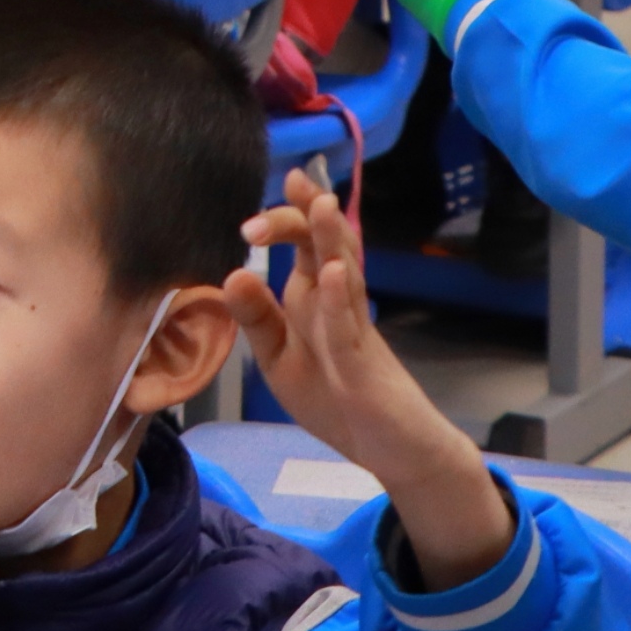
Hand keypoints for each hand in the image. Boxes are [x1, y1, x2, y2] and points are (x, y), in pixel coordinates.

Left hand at [231, 173, 510, 590]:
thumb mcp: (281, 359)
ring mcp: (356, 333)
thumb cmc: (339, 400)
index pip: (304, 246)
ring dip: (333, 241)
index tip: (285, 177)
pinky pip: (349, 331)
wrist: (397, 453)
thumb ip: (257, 319)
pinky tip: (333, 275)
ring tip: (322, 203)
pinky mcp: (365, 368)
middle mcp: (339, 306)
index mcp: (316, 300)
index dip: (291, 213)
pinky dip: (338, 302)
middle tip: (287, 185)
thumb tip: (233, 272)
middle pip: (326, 248)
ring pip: (345, 278)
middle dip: (304, 217)